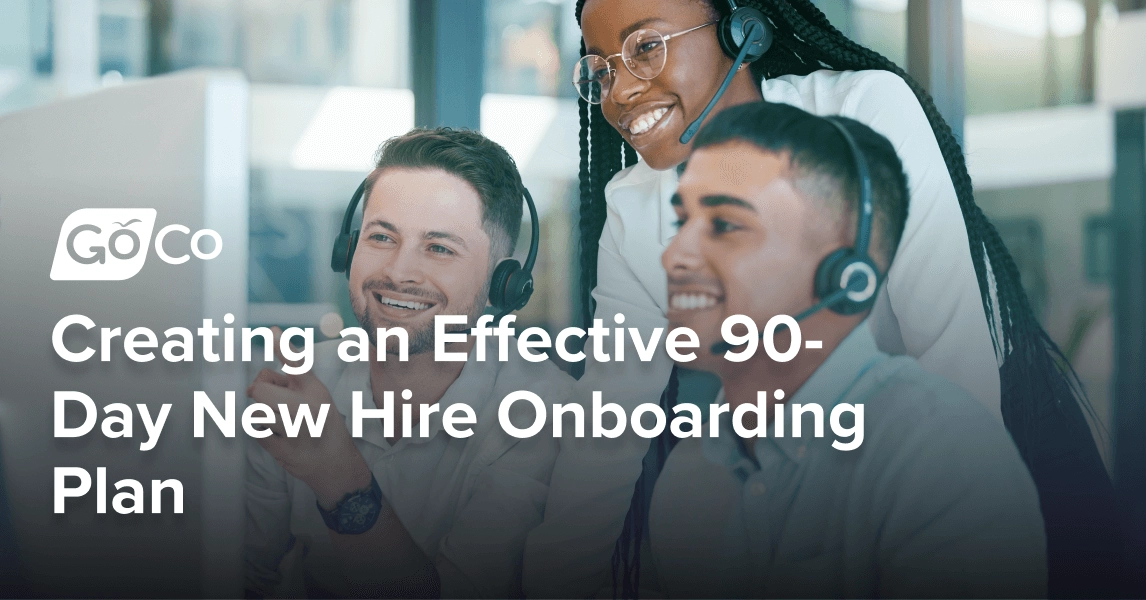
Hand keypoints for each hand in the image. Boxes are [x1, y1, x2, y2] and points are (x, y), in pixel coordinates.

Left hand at [247, 327, 370, 507]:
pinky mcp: (284, 451)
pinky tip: (281, 438)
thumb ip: (294, 374)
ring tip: (281, 423)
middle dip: (260, 392)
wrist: (336, 465)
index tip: (272, 331)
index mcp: (318, 391)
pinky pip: (257, 432)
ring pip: (256, 412)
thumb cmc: (323, 425)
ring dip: (262, 416)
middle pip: (259, 390)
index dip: (283, 347)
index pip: (298, 363)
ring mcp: (296, 431)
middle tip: (275, 400)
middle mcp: (309, 408)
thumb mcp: (318, 395)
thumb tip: (267, 349)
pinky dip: (264, 433)